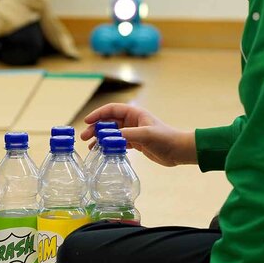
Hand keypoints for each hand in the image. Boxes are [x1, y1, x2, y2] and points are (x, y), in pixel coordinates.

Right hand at [82, 103, 196, 166]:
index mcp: (134, 113)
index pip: (111, 110)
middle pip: (108, 122)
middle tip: (84, 137)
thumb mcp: (145, 135)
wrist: (179, 151)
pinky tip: (102, 152)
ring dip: (100, 138)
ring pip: (111, 133)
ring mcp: (132, 132)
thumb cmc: (165, 138)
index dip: (98, 114)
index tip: (87, 121)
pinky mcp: (135, 143)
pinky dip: (108, 146)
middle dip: (96, 128)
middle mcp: (132, 121)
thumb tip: (108, 138)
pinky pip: (117, 143)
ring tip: (90, 147)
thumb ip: (127, 134)